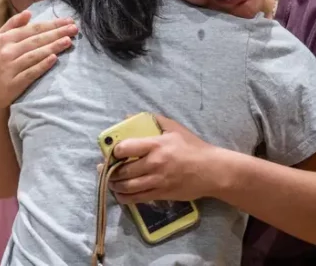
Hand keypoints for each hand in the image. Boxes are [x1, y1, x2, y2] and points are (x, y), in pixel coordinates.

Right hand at [0, 10, 78, 108]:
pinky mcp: (14, 83)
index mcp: (4, 39)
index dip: (51, 24)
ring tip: (68, 41)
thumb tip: (28, 13)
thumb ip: (12, 25)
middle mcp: (6, 51)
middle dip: (57, 33)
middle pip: (36, 40)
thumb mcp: (0, 41)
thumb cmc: (0, 62)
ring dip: (52, 47)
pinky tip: (54, 59)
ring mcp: (10, 68)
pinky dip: (42, 65)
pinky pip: (31, 72)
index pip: (32, 29)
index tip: (68, 20)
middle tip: (74, 28)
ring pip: (34, 55)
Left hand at [106, 115, 224, 202]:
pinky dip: (125, 197)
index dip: (114, 151)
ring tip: (110, 182)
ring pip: (128, 186)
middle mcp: (154, 164)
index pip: (125, 148)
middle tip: (103, 169)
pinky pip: (138, 198)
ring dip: (114, 185)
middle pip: (123, 170)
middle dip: (109, 171)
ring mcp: (157, 181)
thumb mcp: (174, 128)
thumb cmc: (192, 147)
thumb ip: (152, 120)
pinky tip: (120, 194)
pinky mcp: (161, 194)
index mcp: (156, 145)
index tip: (110, 152)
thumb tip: (128, 116)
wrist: (212, 171)